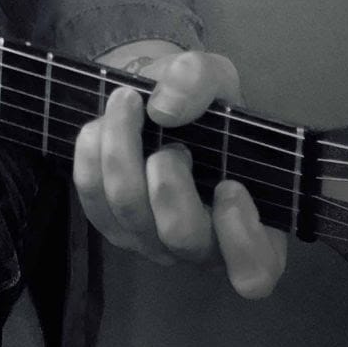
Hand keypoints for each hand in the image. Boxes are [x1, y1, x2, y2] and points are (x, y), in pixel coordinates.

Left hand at [73, 46, 287, 299]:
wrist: (153, 101)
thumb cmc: (200, 103)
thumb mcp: (214, 76)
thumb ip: (200, 80)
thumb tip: (164, 109)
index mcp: (250, 224)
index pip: (255, 270)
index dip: (242, 238)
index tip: (230, 185)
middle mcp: (202, 244)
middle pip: (181, 235)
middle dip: (168, 179)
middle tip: (171, 140)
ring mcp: (153, 240)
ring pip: (130, 213)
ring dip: (122, 151)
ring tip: (126, 104)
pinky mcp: (111, 224)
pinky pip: (92, 199)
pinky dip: (92, 155)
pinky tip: (102, 124)